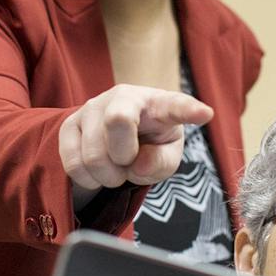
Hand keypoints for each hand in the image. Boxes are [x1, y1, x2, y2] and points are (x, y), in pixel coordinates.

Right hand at [58, 85, 213, 197]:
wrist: (114, 139)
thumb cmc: (149, 144)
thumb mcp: (165, 157)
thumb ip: (160, 162)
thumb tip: (138, 164)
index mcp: (158, 103)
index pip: (174, 105)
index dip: (188, 110)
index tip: (205, 114)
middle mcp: (124, 96)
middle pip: (117, 121)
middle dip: (123, 156)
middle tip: (129, 163)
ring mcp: (92, 107)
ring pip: (93, 154)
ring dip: (108, 176)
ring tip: (115, 168)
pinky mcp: (69, 124)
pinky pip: (73, 163)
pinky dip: (88, 179)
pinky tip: (97, 170)